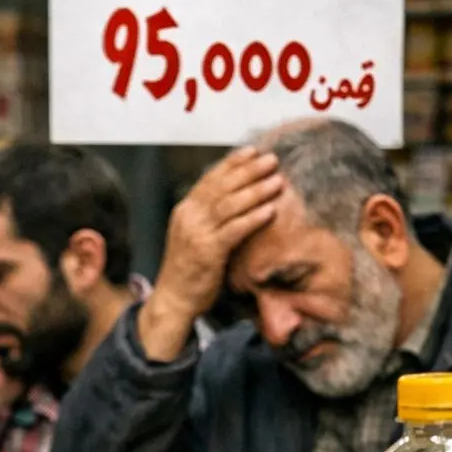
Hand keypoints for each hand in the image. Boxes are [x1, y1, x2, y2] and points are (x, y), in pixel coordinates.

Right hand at [138, 148, 283, 361]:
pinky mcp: (208, 251)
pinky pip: (235, 229)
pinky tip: (271, 210)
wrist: (174, 299)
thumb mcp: (193, 236)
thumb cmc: (188, 270)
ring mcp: (197, 233)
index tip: (253, 151)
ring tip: (277, 180)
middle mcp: (189, 216)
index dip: (232, 163)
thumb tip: (234, 199)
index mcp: (185, 210)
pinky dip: (254, 218)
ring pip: (230, 204)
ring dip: (256, 190)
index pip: (210, 179)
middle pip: (223, 186)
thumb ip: (209, 217)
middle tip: (272, 160)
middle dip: (249, 171)